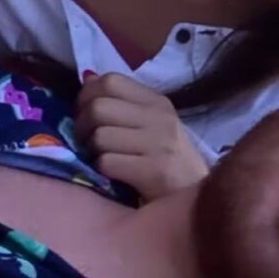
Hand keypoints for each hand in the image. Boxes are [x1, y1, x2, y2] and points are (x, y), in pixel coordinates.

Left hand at [73, 72, 208, 200]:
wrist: (196, 198)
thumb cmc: (168, 161)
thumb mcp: (151, 124)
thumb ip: (121, 102)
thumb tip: (87, 79)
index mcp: (157, 102)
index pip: (111, 81)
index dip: (87, 96)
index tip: (84, 113)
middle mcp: (161, 118)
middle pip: (99, 108)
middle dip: (82, 126)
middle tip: (86, 140)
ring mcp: (160, 144)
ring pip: (100, 136)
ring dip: (92, 151)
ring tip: (103, 158)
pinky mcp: (155, 172)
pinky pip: (107, 163)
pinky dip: (102, 170)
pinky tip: (113, 174)